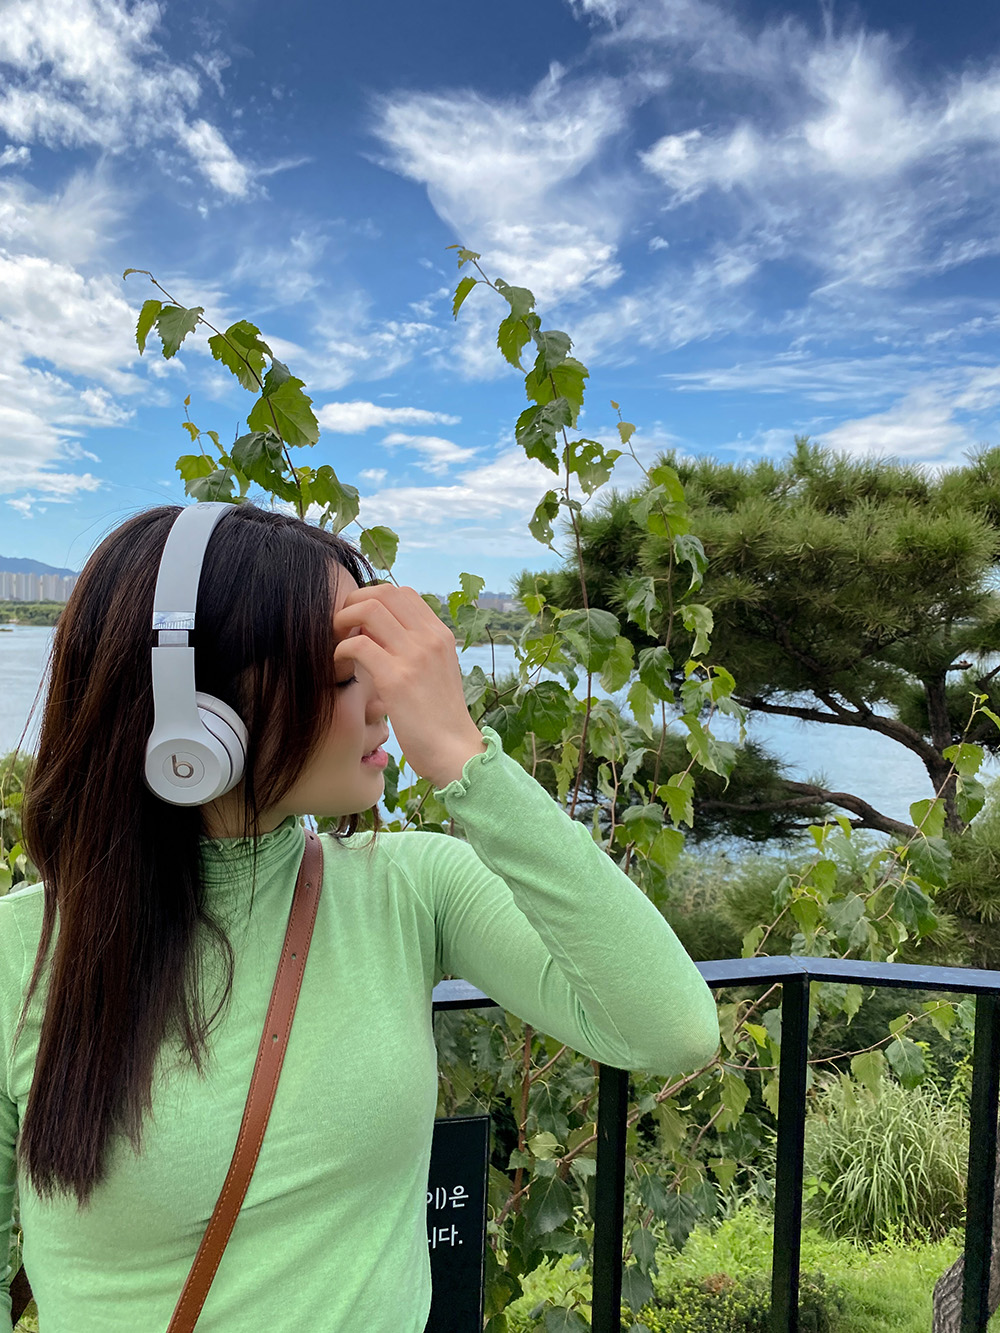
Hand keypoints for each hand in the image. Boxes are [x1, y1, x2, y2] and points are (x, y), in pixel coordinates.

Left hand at [332, 584, 486, 788]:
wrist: (454, 752)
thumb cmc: (438, 720)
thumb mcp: (434, 673)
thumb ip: (413, 650)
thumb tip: (376, 633)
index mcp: (440, 635)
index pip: (402, 593)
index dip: (373, 599)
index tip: (358, 621)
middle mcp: (430, 638)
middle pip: (384, 593)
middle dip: (353, 602)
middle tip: (340, 627)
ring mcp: (415, 656)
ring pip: (369, 610)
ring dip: (343, 621)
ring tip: (336, 643)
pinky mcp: (396, 679)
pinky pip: (357, 645)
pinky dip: (340, 651)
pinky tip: (339, 668)